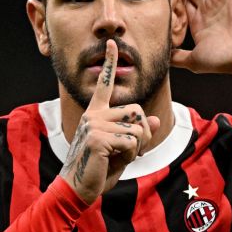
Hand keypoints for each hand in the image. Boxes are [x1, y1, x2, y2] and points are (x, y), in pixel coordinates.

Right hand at [60, 40, 159, 203]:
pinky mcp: (98, 137)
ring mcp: (94, 124)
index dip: (110, 63)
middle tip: (132, 151)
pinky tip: (113, 162)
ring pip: (137, 128)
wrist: (77, 188)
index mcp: (96, 113)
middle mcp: (93, 114)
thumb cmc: (99, 169)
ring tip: (121, 157)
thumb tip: (154, 120)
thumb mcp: (122, 149)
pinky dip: (131, 155)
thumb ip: (136, 134)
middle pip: (137, 111)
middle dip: (143, 134)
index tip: (112, 43)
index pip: (104, 85)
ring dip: (138, 147)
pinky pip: (131, 141)